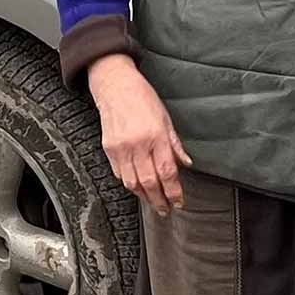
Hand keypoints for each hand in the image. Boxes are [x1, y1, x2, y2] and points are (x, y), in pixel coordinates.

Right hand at [87, 53, 191, 212]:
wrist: (115, 85)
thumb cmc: (142, 98)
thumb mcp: (166, 118)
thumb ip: (175, 144)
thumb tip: (186, 164)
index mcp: (156, 136)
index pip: (167, 172)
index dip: (174, 192)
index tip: (179, 201)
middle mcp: (137, 144)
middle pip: (149, 182)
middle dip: (159, 200)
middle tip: (166, 209)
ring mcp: (121, 148)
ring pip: (132, 183)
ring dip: (144, 196)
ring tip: (153, 201)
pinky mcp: (108, 148)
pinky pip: (119, 174)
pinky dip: (130, 183)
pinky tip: (137, 186)